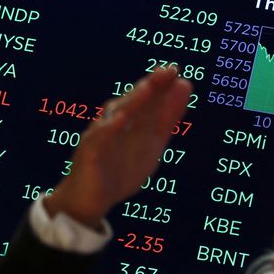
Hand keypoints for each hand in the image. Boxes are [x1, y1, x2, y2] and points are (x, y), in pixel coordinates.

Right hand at [44, 68, 191, 228]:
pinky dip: (108, 128)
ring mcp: (100, 137)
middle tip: (168, 71)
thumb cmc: (119, 170)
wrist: (90, 201)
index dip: (161, 86)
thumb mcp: (151, 144)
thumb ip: (167, 119)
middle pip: (133, 102)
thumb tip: (185, 88)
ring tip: (148, 88)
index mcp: (130, 122)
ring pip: (115, 115)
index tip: (177, 71)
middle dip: (150, 86)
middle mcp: (114, 124)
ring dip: (132, 101)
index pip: (147, 101)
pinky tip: (120, 120)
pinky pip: (97, 139)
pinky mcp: (88, 154)